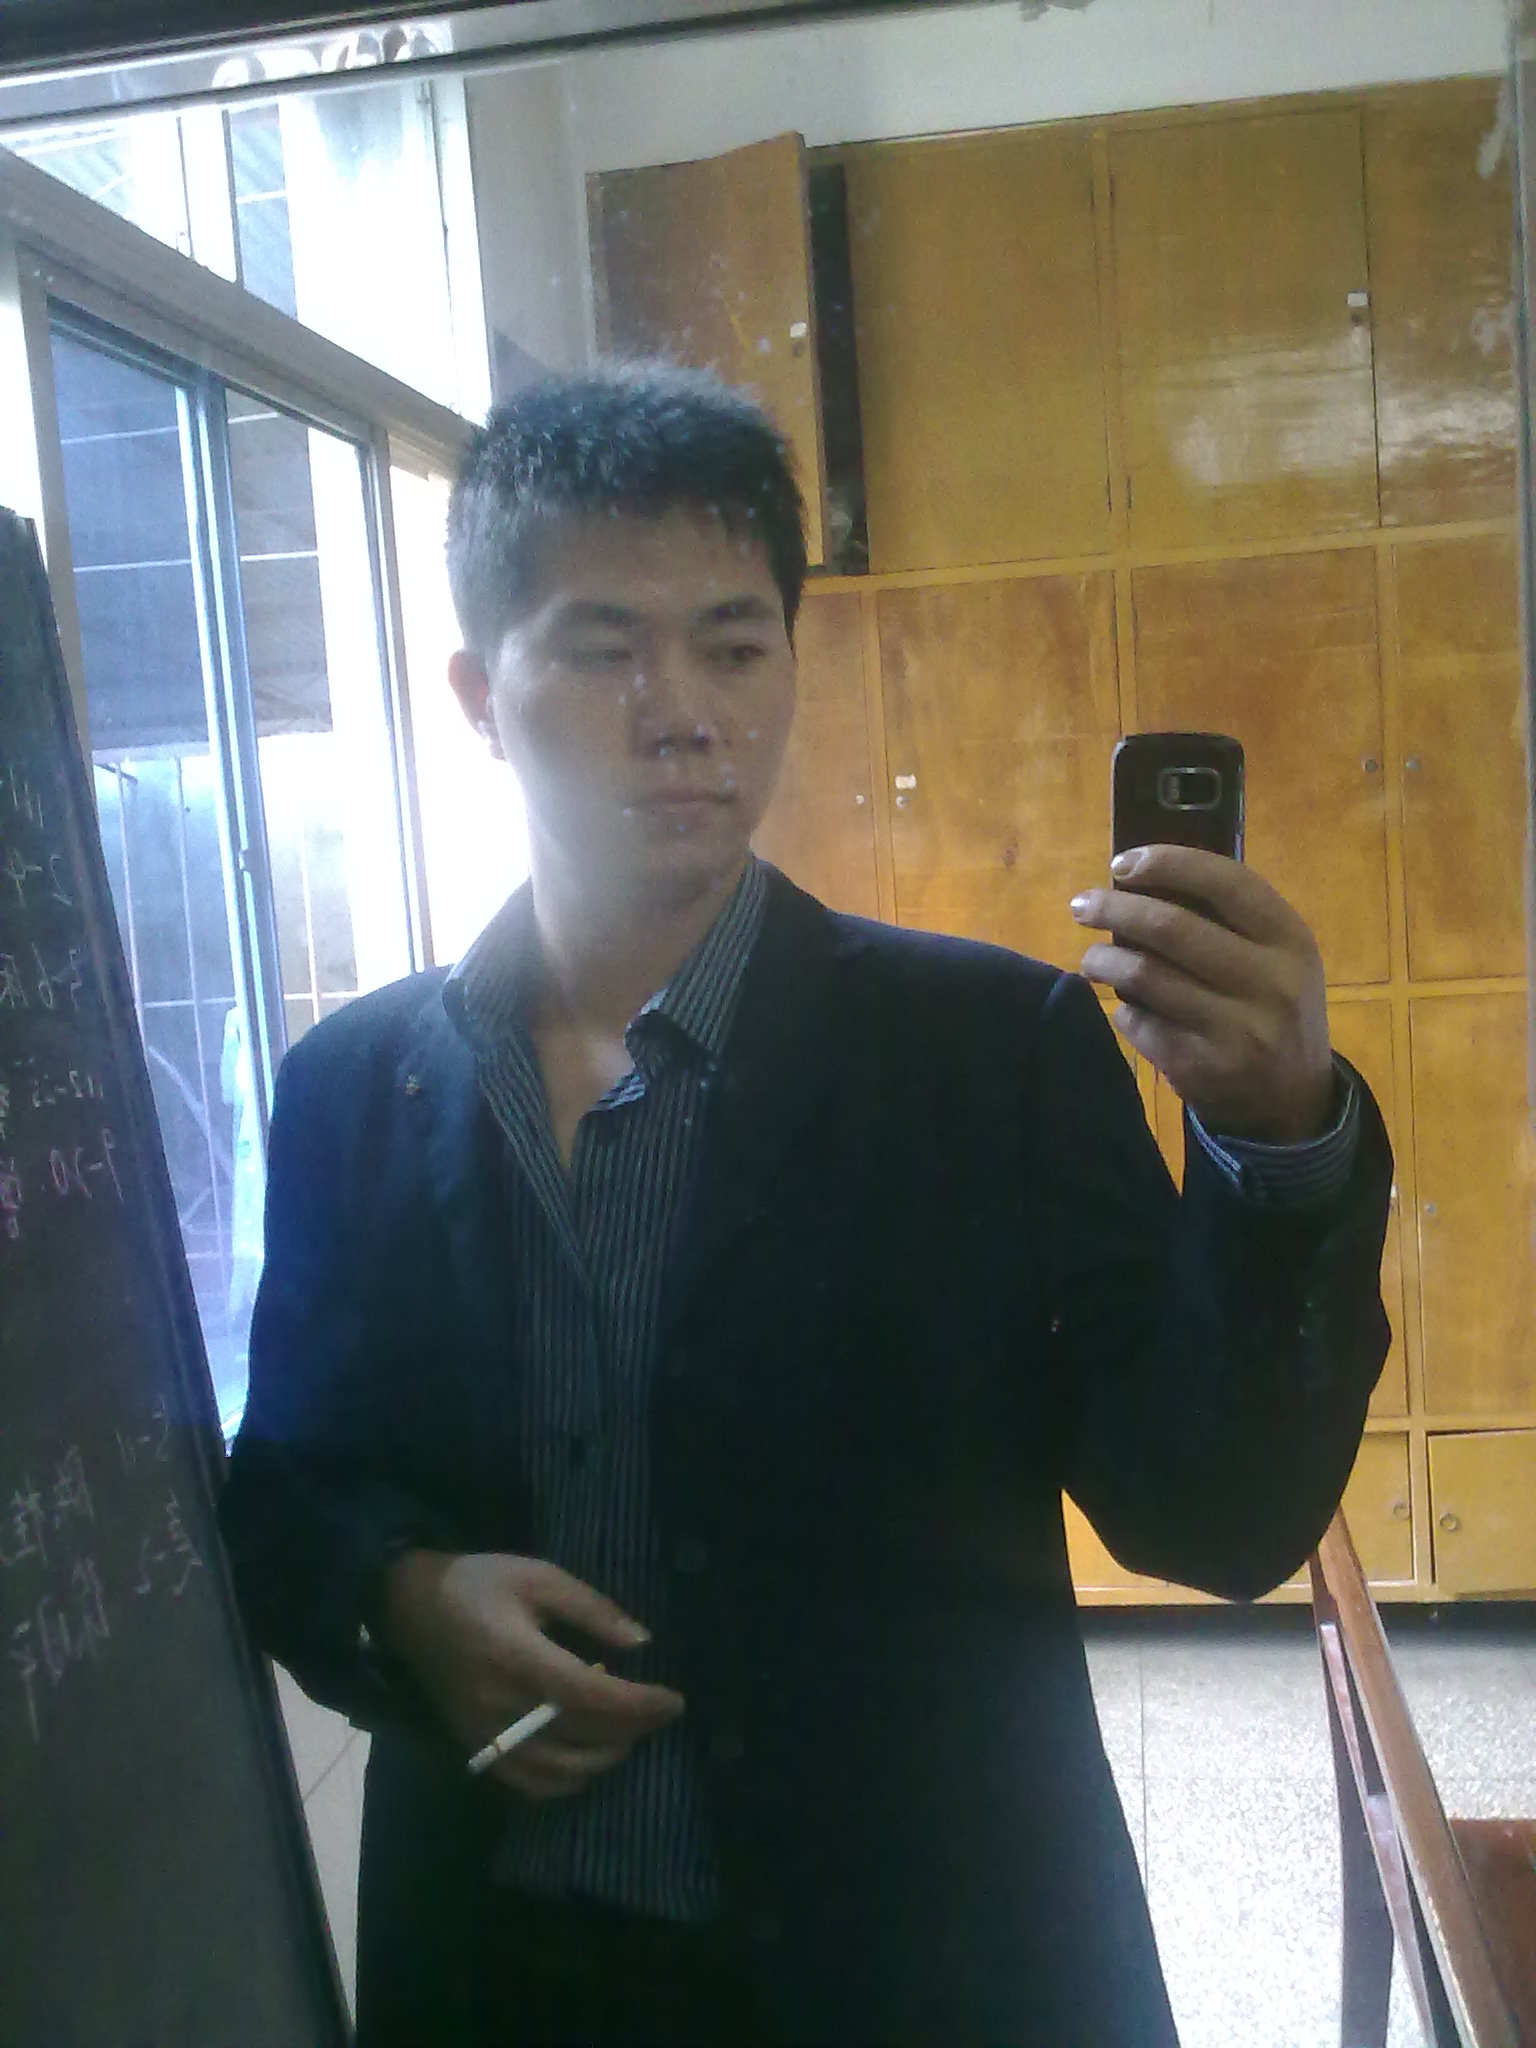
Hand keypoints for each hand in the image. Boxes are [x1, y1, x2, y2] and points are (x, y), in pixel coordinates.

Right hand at [378, 1550, 684, 1799]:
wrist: (408, 1606)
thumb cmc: (477, 1582)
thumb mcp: (538, 1576)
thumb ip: (592, 1608)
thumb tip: (642, 1642)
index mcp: (516, 1655)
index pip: (589, 1695)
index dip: (637, 1706)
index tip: (674, 1702)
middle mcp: (500, 1705)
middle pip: (580, 1735)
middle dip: (632, 1730)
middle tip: (660, 1713)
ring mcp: (484, 1734)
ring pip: (557, 1771)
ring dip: (603, 1759)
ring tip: (628, 1733)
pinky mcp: (473, 1747)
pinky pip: (526, 1783)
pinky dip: (565, 1782)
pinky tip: (586, 1758)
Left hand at [1070, 845, 1334, 1143]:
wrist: (1292, 1098)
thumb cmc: (1274, 1007)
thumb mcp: (1277, 957)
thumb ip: (1228, 919)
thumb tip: (1141, 879)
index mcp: (1290, 940)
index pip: (1226, 882)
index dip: (1167, 863)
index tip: (1122, 864)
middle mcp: (1269, 982)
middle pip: (1170, 928)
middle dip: (1113, 909)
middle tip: (1082, 906)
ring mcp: (1234, 1029)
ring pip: (1144, 976)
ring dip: (1102, 960)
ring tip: (1091, 958)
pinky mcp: (1199, 1067)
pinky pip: (1138, 1021)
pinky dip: (1122, 1007)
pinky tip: (1126, 1004)